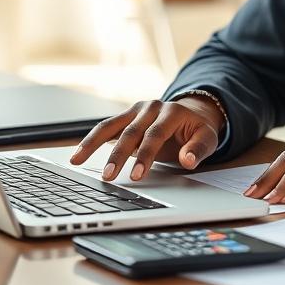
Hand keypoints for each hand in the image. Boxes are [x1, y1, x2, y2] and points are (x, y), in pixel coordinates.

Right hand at [69, 97, 224, 180]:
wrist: (191, 113)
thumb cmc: (197, 130)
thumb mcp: (207, 138)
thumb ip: (198, 149)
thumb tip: (188, 160)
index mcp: (172, 111)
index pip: (155, 134)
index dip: (145, 156)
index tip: (136, 176)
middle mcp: (152, 107)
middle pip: (131, 131)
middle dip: (119, 155)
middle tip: (108, 176)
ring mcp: (136, 110)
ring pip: (111, 125)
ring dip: (93, 144)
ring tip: (77, 161)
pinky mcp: (125, 117)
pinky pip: (106, 128)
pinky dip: (91, 140)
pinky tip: (78, 155)